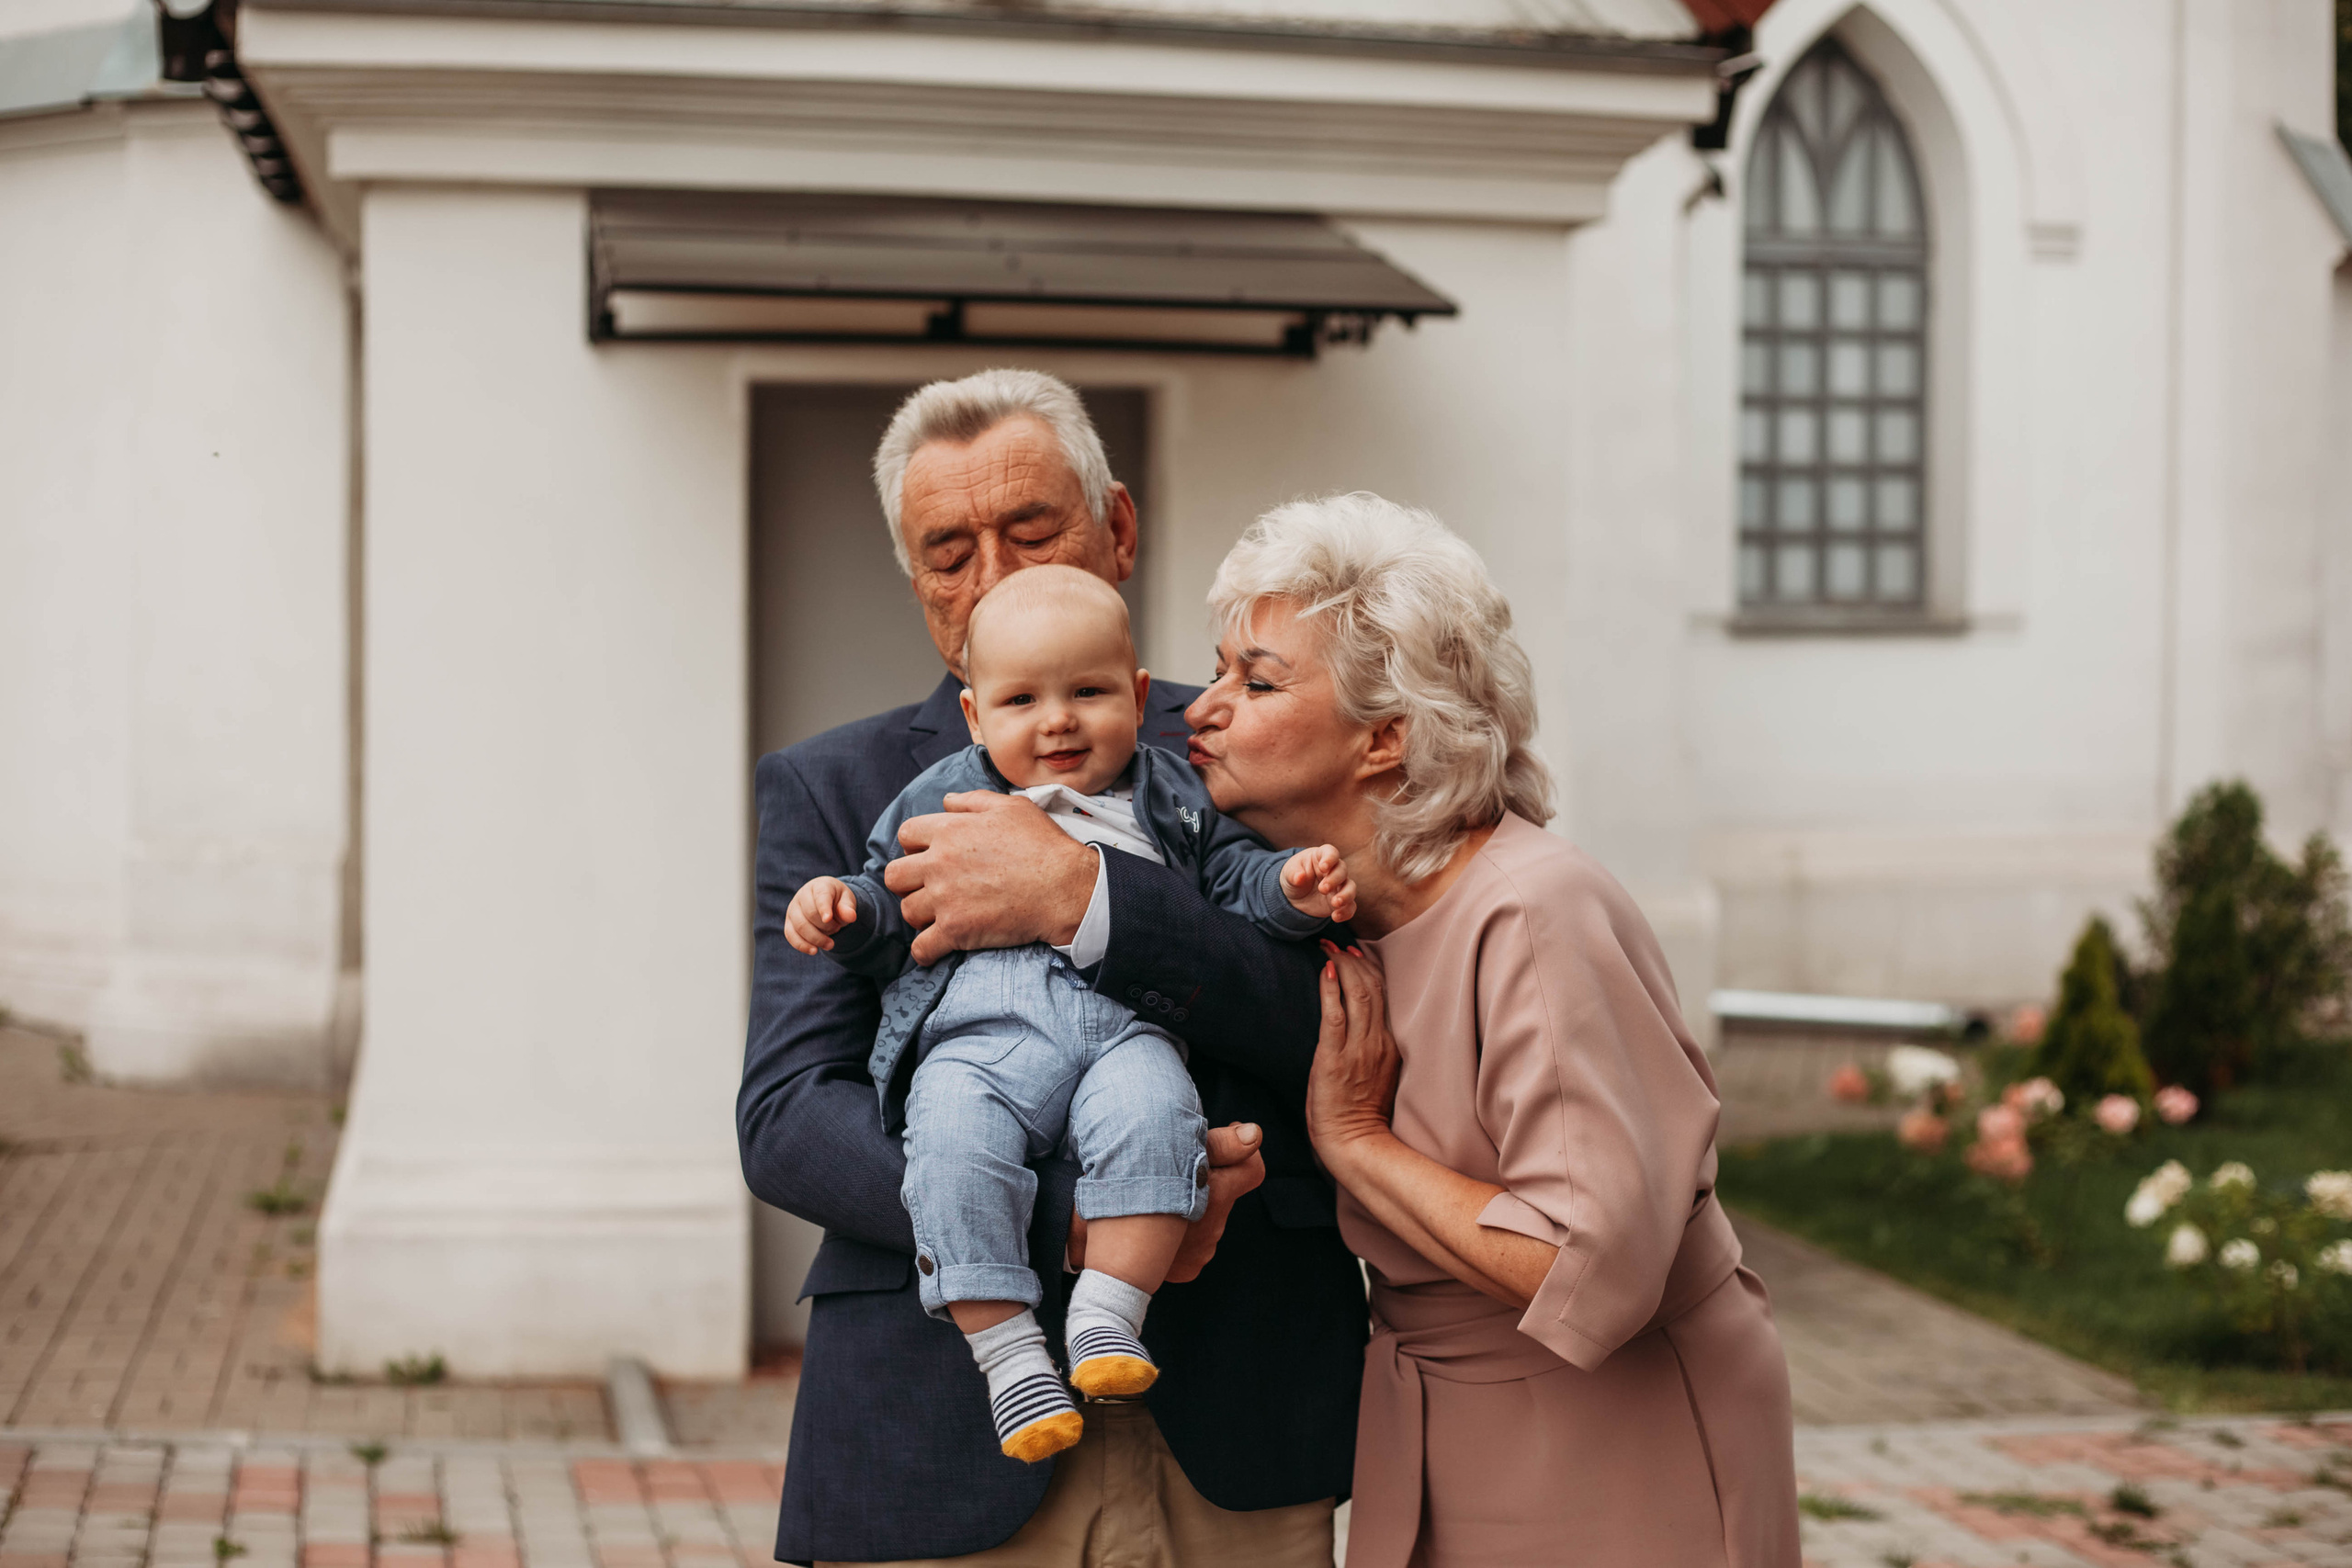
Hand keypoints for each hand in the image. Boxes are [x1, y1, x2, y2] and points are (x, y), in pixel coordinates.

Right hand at [785, 876, 857, 954]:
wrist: (826, 902)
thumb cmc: (837, 900)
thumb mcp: (847, 901)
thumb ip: (848, 908)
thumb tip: (851, 916)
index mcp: (819, 886)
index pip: (820, 896)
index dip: (823, 908)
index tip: (828, 919)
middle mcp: (802, 895)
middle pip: (810, 914)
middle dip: (826, 926)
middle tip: (837, 929)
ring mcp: (793, 909)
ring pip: (800, 926)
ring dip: (816, 938)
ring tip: (830, 944)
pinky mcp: (789, 923)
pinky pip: (791, 935)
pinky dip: (802, 945)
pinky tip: (814, 951)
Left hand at [886, 792, 1095, 965]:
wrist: (1064, 887)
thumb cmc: (1043, 845)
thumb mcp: (1011, 807)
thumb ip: (972, 801)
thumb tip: (946, 802)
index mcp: (949, 831)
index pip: (906, 835)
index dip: (915, 845)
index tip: (928, 855)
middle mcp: (939, 864)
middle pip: (895, 875)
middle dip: (907, 882)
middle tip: (928, 887)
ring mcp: (945, 899)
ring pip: (907, 911)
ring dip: (920, 914)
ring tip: (939, 915)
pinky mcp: (956, 930)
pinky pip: (921, 947)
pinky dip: (925, 950)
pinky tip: (935, 947)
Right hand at [1068, 1122, 1264, 1283]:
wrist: (1089, 1247)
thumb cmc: (1122, 1190)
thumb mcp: (1168, 1156)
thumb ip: (1220, 1145)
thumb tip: (1255, 1134)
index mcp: (1212, 1200)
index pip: (1252, 1170)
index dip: (1239, 1152)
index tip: (1220, 1144)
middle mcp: (1211, 1232)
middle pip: (1228, 1192)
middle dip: (1209, 1177)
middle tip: (1174, 1167)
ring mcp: (1200, 1255)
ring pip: (1211, 1215)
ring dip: (1194, 1201)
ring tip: (1157, 1191)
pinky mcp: (1187, 1269)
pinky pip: (1197, 1241)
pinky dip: (1184, 1227)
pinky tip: (1156, 1217)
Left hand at [1282, 844, 1357, 923]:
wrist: (1294, 897)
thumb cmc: (1293, 877)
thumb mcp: (1288, 873)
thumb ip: (1293, 874)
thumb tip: (1299, 877)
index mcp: (1321, 857)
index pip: (1331, 852)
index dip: (1330, 858)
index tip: (1323, 867)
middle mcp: (1334, 870)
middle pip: (1342, 870)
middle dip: (1334, 880)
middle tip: (1322, 889)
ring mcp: (1339, 886)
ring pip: (1351, 887)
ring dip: (1345, 895)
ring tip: (1335, 903)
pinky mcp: (1342, 902)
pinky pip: (1350, 906)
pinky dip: (1346, 912)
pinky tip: (1335, 917)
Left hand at [1307, 942, 1399, 1169]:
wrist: (1356, 1146)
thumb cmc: (1361, 1116)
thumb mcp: (1375, 1076)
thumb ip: (1370, 1049)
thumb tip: (1355, 1026)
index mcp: (1390, 1046)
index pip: (1383, 995)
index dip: (1369, 969)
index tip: (1355, 953)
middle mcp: (1378, 1043)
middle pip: (1372, 988)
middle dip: (1353, 960)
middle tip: (1336, 944)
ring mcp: (1359, 1050)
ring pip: (1357, 994)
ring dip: (1340, 967)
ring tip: (1327, 949)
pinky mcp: (1336, 1058)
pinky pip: (1335, 1015)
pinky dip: (1331, 989)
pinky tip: (1324, 971)